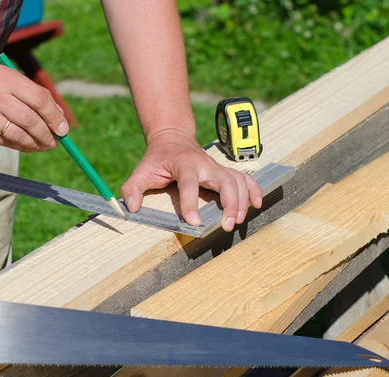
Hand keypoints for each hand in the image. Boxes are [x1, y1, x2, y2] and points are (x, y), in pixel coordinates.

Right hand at [0, 60, 68, 151]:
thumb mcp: (5, 76)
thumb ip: (30, 92)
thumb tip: (58, 116)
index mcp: (5, 78)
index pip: (39, 99)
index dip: (54, 116)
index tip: (63, 129)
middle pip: (30, 120)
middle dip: (47, 134)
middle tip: (55, 141)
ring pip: (19, 135)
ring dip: (36, 144)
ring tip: (44, 145)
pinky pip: (5, 142)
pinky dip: (20, 145)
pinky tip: (28, 146)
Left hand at [120, 130, 262, 231]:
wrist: (172, 139)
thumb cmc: (156, 159)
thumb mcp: (141, 171)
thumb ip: (132, 190)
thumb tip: (131, 208)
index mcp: (183, 164)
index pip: (189, 182)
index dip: (191, 202)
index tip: (194, 222)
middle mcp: (204, 164)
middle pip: (224, 180)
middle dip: (229, 203)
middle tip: (226, 225)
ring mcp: (217, 167)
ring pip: (237, 180)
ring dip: (242, 201)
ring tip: (237, 221)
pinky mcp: (224, 171)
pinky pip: (245, 178)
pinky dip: (254, 190)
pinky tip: (257, 204)